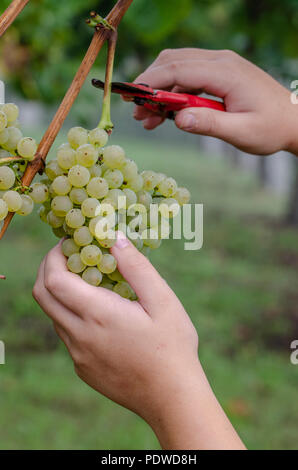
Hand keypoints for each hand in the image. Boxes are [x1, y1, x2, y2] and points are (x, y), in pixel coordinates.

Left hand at [33, 233, 243, 448]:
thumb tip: (114, 239)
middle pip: (42, 295)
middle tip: (69, 256)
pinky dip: (73, 315)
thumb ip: (136, 267)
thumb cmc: (172, 346)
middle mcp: (79, 335)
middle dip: (48, 269)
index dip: (54, 256)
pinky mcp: (83, 369)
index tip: (68, 243)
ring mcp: (78, 355)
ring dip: (61, 293)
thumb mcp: (162, 300)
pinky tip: (100, 315)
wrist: (172, 398)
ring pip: (54, 315)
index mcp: (97, 314)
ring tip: (89, 283)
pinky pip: (67, 335)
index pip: (53, 279)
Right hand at [134, 48, 297, 155]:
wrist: (293, 120)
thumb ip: (210, 124)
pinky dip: (173, 94)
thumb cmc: (271, 127)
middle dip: (150, 86)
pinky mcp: (219, 74)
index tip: (132, 98)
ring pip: (178, 68)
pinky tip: (165, 115)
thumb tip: (179, 120)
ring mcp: (220, 65)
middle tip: (135, 112)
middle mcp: (221, 62)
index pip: (179, 69)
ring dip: (159, 91)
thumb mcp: (242, 132)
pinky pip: (188, 77)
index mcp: (226, 73)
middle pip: (173, 62)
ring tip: (147, 120)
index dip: (151, 82)